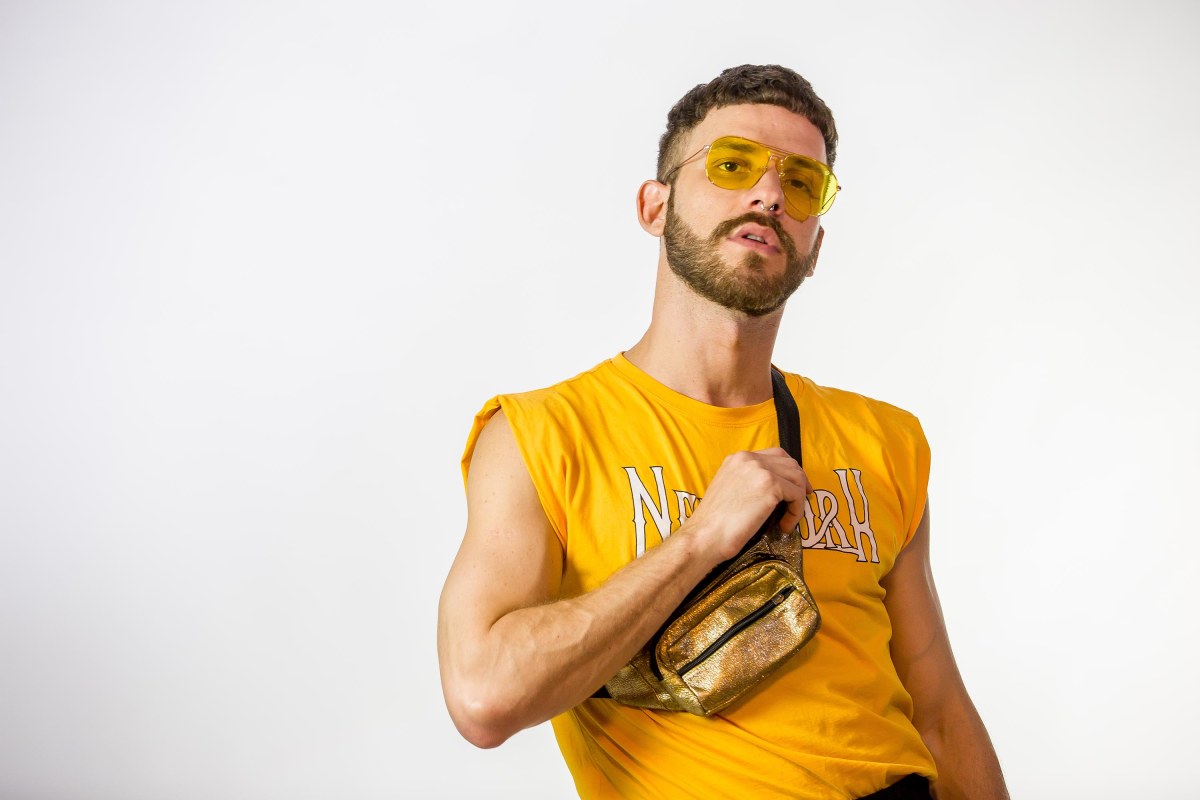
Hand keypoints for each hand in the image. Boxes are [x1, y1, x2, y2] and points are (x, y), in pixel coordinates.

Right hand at [683, 447, 811, 561]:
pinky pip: (797, 496)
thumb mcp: (729, 489)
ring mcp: (761, 470)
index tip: (795, 486)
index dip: (789, 470)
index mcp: (737, 458)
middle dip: (800, 482)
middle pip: (790, 463)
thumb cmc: (714, 522)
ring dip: (798, 500)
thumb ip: (748, 481)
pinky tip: (785, 526)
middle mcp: (749, 458)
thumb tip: (774, 489)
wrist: (705, 535)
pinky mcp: (771, 486)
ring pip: (797, 478)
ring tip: (788, 520)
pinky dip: (796, 512)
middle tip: (800, 501)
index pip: (775, 455)